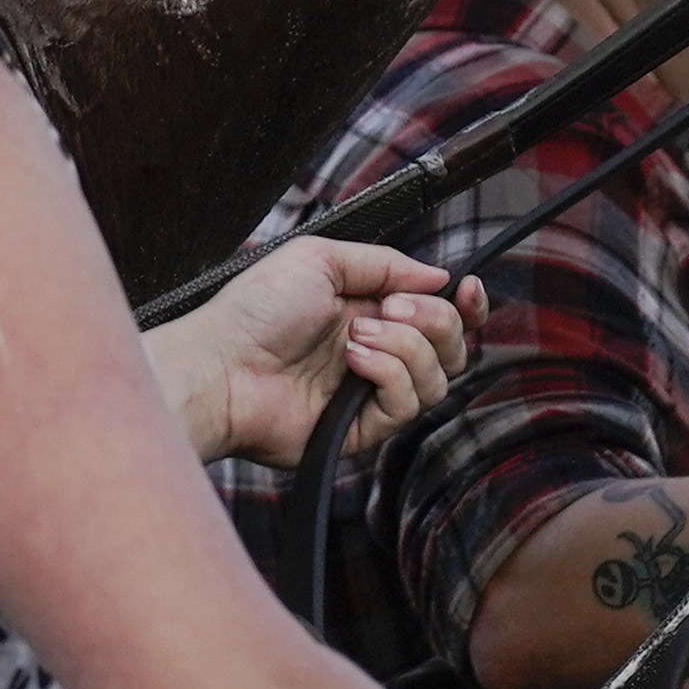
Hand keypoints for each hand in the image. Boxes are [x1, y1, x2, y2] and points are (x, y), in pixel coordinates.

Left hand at [168, 237, 477, 469]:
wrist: (221, 364)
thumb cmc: (255, 310)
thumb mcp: (319, 259)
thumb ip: (384, 263)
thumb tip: (437, 274)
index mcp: (368, 311)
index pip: (438, 315)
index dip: (464, 306)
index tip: (467, 289)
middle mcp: (377, 352)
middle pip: (450, 346)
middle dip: (434, 320)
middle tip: (388, 308)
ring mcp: (370, 392)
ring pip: (436, 377)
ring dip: (404, 346)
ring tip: (355, 336)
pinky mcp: (363, 429)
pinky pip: (407, 404)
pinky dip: (388, 374)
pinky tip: (353, 360)